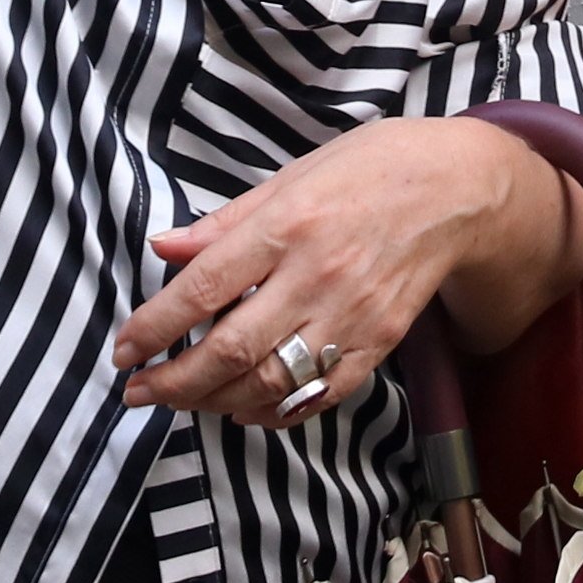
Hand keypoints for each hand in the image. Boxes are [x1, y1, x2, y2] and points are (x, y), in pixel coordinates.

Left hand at [108, 117, 534, 424]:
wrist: (459, 190)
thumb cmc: (370, 169)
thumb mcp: (292, 175)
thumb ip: (225, 222)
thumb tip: (163, 248)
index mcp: (288, 225)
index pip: (204, 288)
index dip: (155, 326)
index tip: (123, 350)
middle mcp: (317, 275)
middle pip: (231, 349)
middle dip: (174, 382)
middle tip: (138, 393)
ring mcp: (351, 315)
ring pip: (271, 381)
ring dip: (215, 402)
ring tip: (182, 401)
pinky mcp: (379, 343)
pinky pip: (319, 395)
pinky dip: (276, 412)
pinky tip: (244, 410)